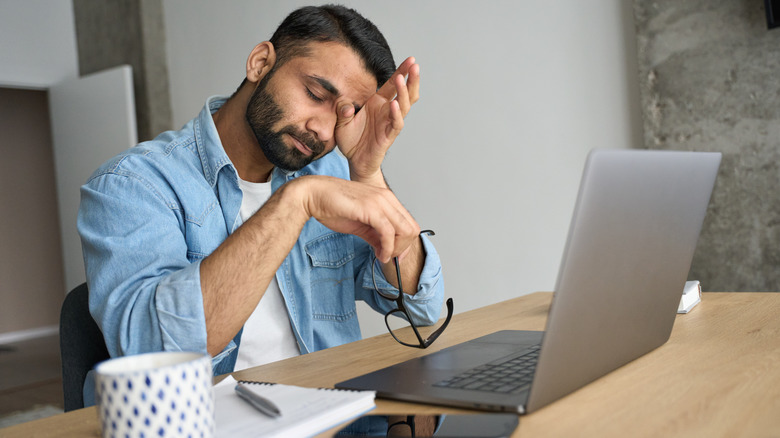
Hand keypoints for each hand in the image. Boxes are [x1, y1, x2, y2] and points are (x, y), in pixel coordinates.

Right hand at [290, 175, 420, 262]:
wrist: (313, 195)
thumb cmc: (332, 206)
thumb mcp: (360, 224)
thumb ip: (375, 235)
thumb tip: (385, 249)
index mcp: (386, 199)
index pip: (409, 223)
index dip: (405, 244)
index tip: (395, 256)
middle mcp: (387, 198)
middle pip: (412, 228)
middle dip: (403, 248)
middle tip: (388, 257)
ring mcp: (380, 202)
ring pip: (405, 231)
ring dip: (396, 249)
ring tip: (383, 256)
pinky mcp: (371, 208)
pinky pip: (388, 232)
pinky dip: (387, 248)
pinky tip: (379, 254)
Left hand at [335, 57, 419, 184]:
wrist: (354, 161)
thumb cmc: (351, 140)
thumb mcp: (340, 121)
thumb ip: (342, 111)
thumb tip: (344, 106)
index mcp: (377, 103)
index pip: (393, 84)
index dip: (402, 71)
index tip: (411, 59)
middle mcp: (386, 111)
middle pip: (405, 92)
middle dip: (411, 79)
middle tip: (415, 65)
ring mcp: (389, 123)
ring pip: (403, 105)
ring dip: (403, 92)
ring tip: (402, 79)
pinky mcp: (388, 136)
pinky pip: (396, 123)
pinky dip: (396, 114)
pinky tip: (393, 104)